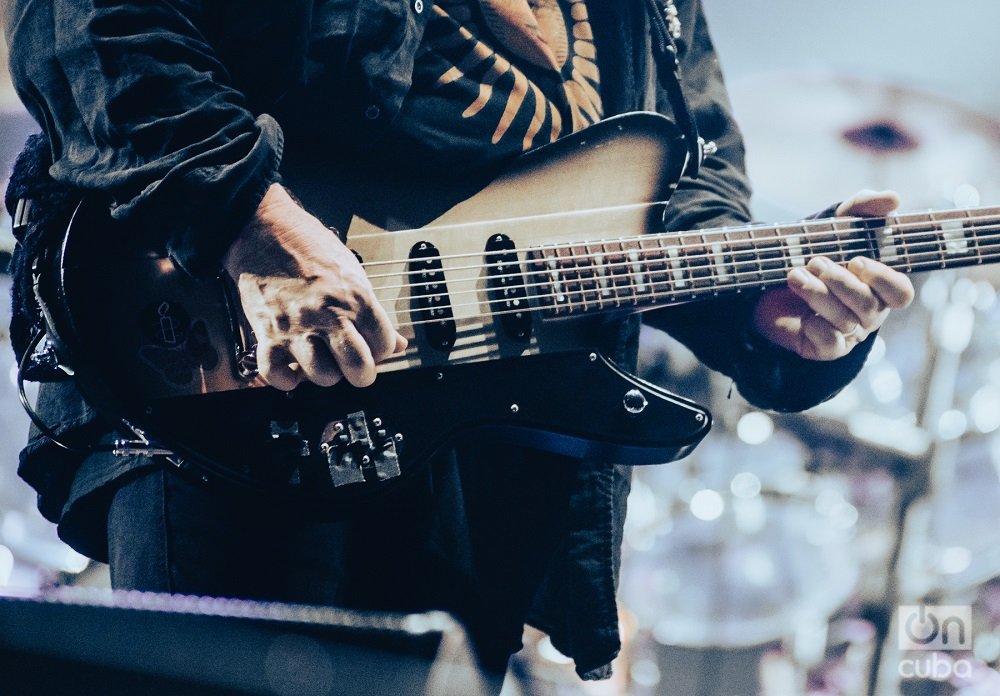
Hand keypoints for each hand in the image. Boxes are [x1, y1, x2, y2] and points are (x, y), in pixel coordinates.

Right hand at [223, 184, 405, 389]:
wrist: (264, 230)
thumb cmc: (309, 247)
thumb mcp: (353, 272)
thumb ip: (374, 311)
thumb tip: (398, 342)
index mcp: (356, 298)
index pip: (384, 345)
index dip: (382, 351)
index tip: (374, 348)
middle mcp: (328, 314)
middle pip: (357, 367)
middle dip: (361, 374)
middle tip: (355, 367)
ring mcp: (297, 326)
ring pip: (322, 376)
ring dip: (325, 375)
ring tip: (323, 361)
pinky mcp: (268, 333)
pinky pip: (276, 373)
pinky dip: (285, 379)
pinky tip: (293, 370)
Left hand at [751, 190, 914, 360]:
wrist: (764, 280)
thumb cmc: (809, 252)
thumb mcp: (833, 224)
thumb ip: (861, 208)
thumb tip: (893, 198)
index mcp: (878, 287)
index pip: (901, 293)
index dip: (885, 280)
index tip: (857, 261)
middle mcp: (868, 313)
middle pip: (870, 307)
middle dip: (842, 283)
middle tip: (815, 262)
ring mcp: (847, 333)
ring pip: (845, 321)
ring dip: (819, 296)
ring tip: (794, 275)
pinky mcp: (823, 348)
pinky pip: (830, 345)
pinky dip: (817, 328)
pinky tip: (803, 315)